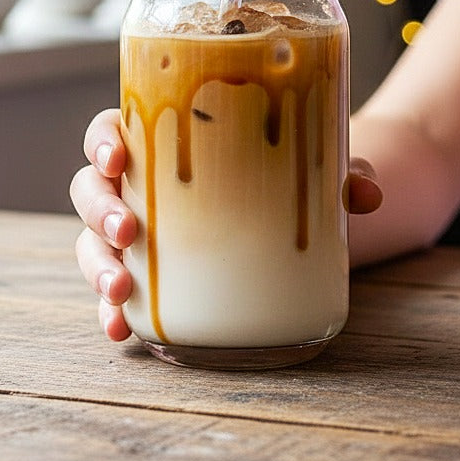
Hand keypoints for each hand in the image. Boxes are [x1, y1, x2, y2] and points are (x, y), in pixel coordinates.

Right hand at [70, 108, 382, 341]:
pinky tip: (119, 331)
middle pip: (91, 188)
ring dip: (96, 265)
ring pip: (91, 242)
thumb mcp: (313, 166)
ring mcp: (139, 235)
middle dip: (98, 210)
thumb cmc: (284, 174)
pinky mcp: (150, 279)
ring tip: (119, 290)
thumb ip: (341, 173)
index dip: (102, 140)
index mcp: (163, 142)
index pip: (114, 129)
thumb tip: (368, 192)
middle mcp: (140, 187)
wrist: (296, 215)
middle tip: (127, 230)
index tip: (117, 157)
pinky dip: (109, 312)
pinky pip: (115, 293)